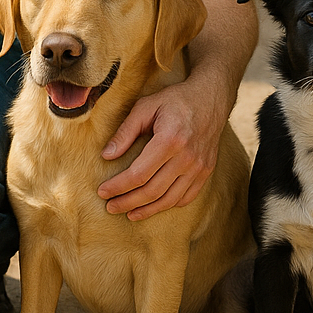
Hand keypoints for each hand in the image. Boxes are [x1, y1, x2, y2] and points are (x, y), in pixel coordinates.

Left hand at [97, 79, 222, 220]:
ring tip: (129, 213)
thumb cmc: (174, 101)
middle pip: (152, 191)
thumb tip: (106, 155)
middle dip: (128, 202)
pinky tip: (154, 206)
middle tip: (110, 207)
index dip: (118, 186)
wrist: (210, 99)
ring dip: (147, 210)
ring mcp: (199, 168)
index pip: (138, 174)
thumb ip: (125, 132)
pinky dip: (168, 205)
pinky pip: (186, 197)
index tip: (102, 191)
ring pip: (170, 199)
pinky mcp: (206, 172)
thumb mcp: (145, 107)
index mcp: (169, 140)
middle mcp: (186, 158)